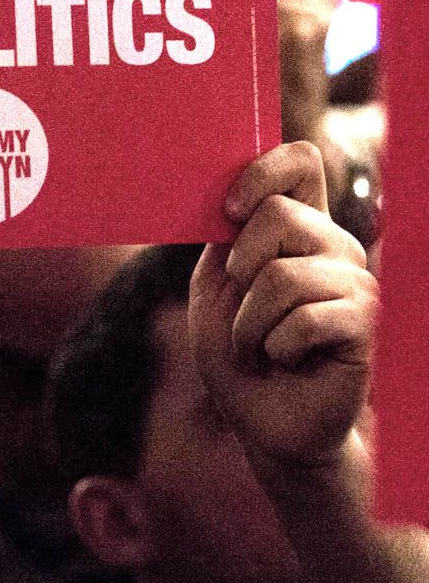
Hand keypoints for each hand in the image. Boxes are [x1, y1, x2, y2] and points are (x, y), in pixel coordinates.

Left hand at [189, 142, 377, 471]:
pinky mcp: (366, 325)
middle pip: (279, 213)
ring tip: (260, 345)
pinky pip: (303, 319)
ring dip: (249, 322)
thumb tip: (236, 195)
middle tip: (244, 308)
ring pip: (280, 275)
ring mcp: (356, 284)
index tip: (228, 211)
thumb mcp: (216, 285)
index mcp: (299, 227)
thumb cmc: (237, 351)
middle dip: (240, 269)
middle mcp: (335, 246)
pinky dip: (274, 346)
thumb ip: (227, 236)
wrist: (262, 421)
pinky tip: (285, 360)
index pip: (299, 161)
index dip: (260, 171)